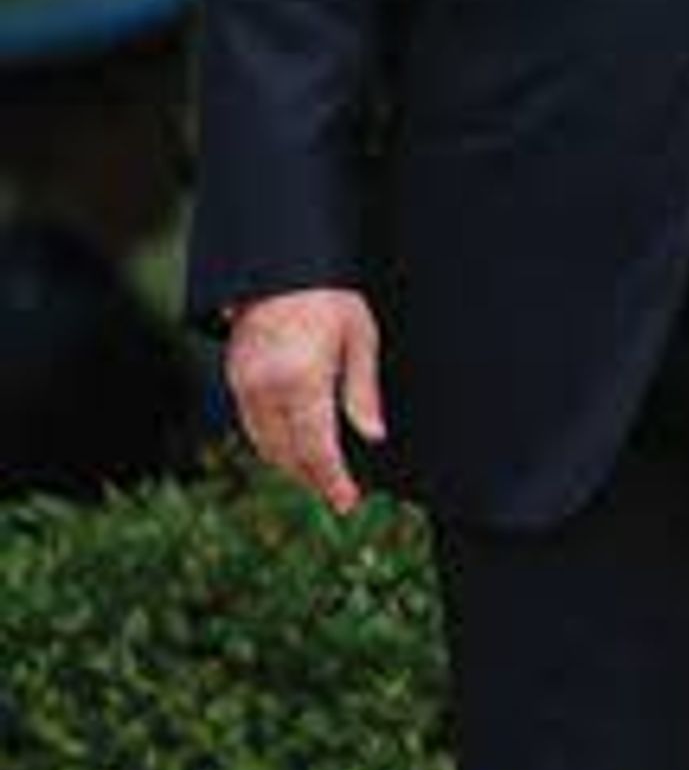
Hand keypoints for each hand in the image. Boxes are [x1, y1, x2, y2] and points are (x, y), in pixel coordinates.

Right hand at [223, 288, 388, 515]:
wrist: (279, 269)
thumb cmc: (329, 299)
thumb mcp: (360, 338)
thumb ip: (363, 391)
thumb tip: (372, 436)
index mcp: (301, 379)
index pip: (315, 446)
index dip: (332, 479)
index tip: (347, 500)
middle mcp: (265, 388)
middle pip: (287, 453)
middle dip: (313, 478)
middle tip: (340, 495)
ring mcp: (244, 384)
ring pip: (265, 444)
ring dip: (292, 465)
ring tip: (322, 477)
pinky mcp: (234, 379)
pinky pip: (253, 426)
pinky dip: (274, 444)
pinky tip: (297, 449)